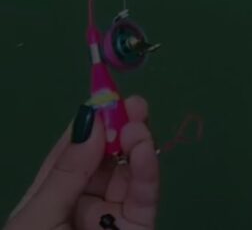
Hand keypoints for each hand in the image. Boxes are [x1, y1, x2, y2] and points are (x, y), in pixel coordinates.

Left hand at [5, 96, 158, 229]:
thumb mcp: (39, 215)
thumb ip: (68, 172)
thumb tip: (91, 122)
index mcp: (51, 197)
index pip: (73, 152)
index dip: (89, 123)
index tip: (104, 97)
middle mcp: (84, 202)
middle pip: (108, 158)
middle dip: (120, 128)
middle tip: (132, 103)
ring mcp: (113, 214)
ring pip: (131, 172)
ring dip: (138, 144)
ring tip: (138, 125)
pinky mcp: (139, 226)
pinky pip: (147, 195)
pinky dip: (149, 170)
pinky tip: (145, 149)